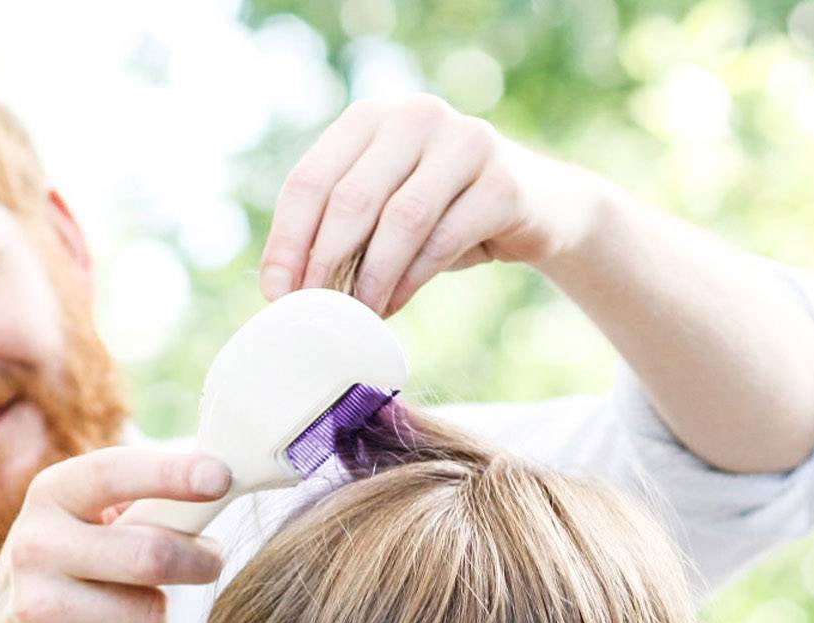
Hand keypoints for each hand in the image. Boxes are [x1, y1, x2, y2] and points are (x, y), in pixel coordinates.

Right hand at [0, 445, 230, 622]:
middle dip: (198, 560)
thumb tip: (220, 483)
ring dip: (156, 614)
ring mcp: (39, 608)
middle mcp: (35, 546)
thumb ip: (140, 505)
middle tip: (211, 560)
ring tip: (127, 608)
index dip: (172, 474)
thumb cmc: (67, 570)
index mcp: (50, 496)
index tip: (220, 477)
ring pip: (151, 613)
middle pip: (150, 555)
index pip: (114, 474)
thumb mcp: (83, 521)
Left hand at [259, 95, 602, 317]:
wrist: (536, 208)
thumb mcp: (385, 212)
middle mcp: (415, 116)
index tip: (277, 294)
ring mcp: (463, 141)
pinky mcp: (502, 181)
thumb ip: (340, 230)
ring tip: (359, 316)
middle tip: (315, 313)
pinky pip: (443, 239)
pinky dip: (411, 280)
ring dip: (372, 279)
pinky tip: (394, 304)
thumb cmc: (443, 215)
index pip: (312, 179)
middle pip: (352, 199)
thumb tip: (281, 288)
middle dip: (326, 265)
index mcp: (371, 118)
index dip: (288, 241)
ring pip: (399, 221)